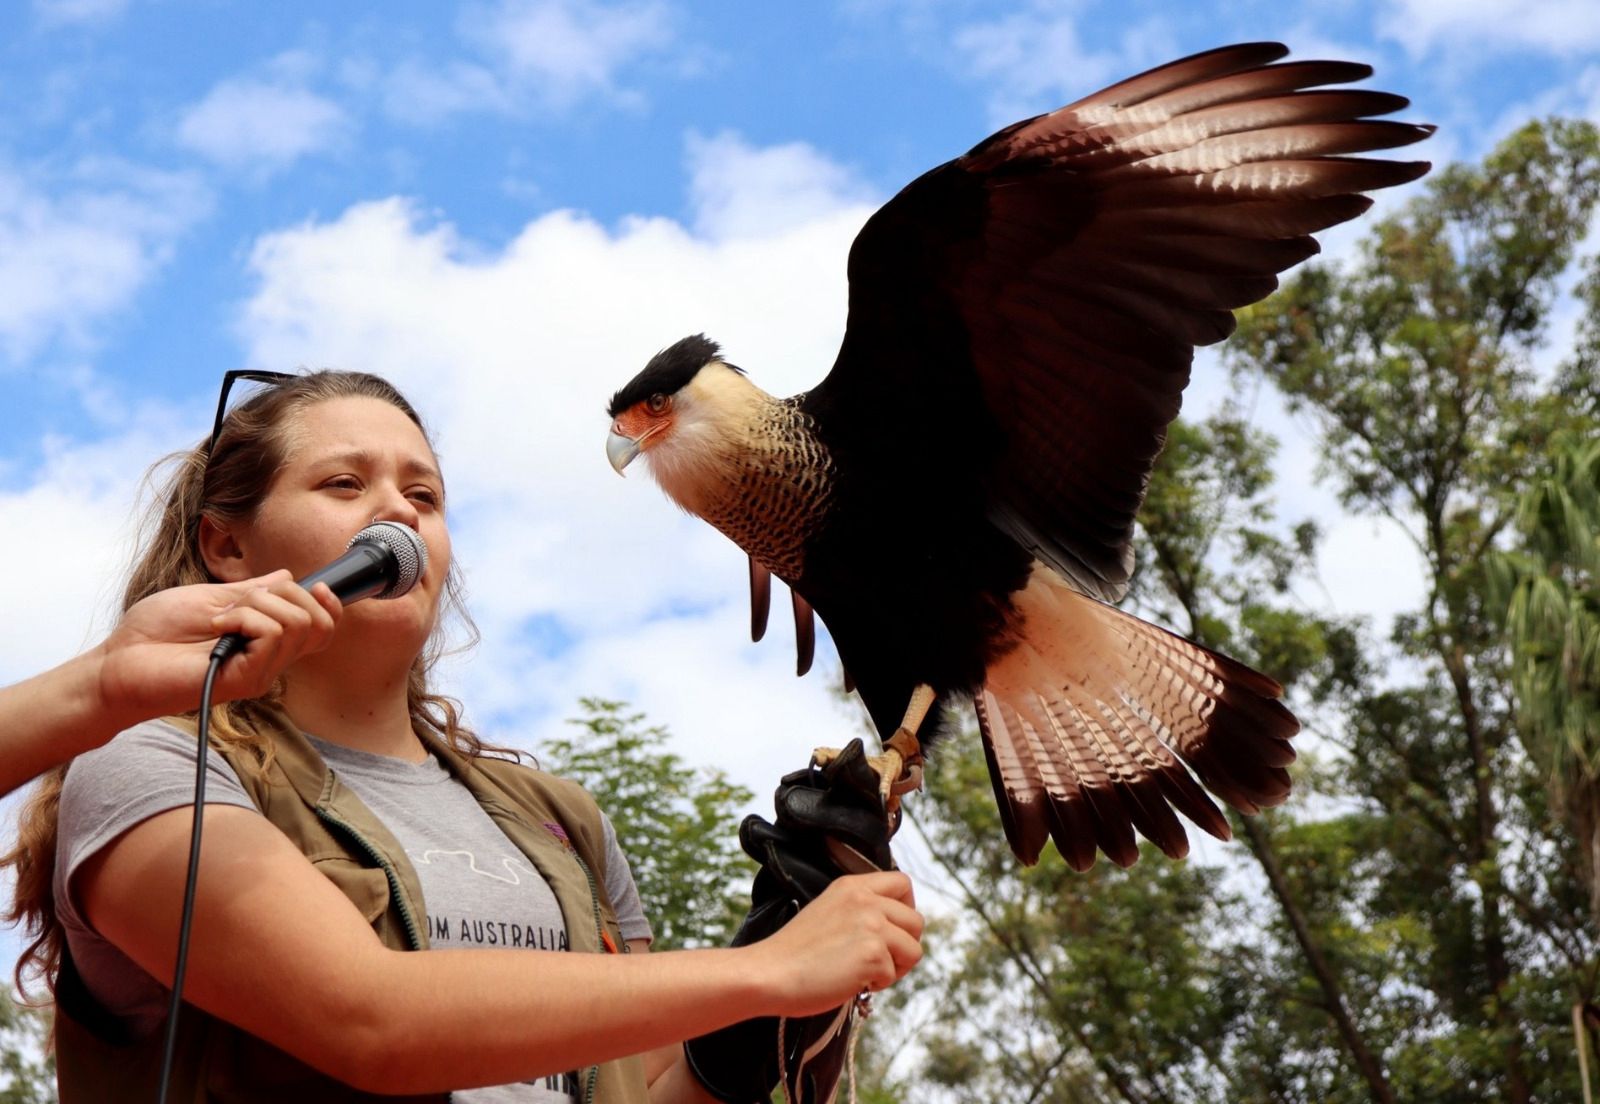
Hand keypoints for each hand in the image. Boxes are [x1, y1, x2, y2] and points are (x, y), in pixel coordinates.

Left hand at [95, 571, 341, 725]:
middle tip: (237, 602)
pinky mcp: (246, 679)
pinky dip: (245, 617)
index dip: (329, 604)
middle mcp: (270, 659)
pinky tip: (216, 626)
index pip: (322, 627)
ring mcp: (260, 671)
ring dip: (257, 604)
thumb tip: (286, 576)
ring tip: (221, 617)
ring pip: (297, 624)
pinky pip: (272, 634)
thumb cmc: (153, 633)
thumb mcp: (211, 598)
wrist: (119, 661)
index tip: (315, 585)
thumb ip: (252, 591)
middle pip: (318, 622)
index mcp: (265, 640)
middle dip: (285, 594)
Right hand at [748, 870, 922, 1015]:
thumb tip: (894, 929)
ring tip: (865, 973)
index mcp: (852, 886)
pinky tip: (850, 981)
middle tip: (878, 962)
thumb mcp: (829, 911)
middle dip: (904, 946)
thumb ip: (860, 911)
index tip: (893, 930)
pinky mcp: (872, 954)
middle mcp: (865, 900)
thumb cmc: (794, 953)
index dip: (906, 909)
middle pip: (916, 921)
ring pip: (914, 949)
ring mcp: (871, 925)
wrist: (769, 973)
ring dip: (895, 967)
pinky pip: (893, 974)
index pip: (903, 884)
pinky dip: (876, 984)